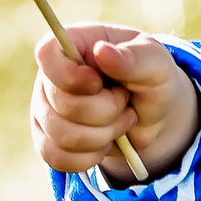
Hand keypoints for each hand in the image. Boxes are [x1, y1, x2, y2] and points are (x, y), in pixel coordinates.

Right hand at [31, 24, 198, 183]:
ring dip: (103, 135)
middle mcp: (50, 75)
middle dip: (106, 111)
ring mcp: (44, 109)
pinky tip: (106, 142)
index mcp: (72, 43)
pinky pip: (56, 158)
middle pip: (62, 104)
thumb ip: (135, 57)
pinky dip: (89, 156)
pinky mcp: (46, 139)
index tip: (99, 83)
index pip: (46, 54)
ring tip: (120, 119)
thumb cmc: (152, 78)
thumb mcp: (157, 63)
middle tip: (124, 100)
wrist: (151, 115)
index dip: (71, 76)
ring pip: (61, 135)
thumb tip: (102, 52)